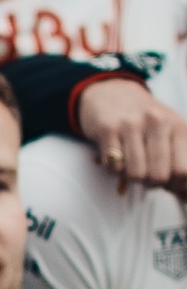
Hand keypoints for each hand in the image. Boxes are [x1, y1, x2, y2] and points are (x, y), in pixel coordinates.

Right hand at [74, 76, 186, 194]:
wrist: (113, 94)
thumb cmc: (145, 121)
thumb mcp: (170, 131)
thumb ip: (180, 160)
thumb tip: (185, 194)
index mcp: (178, 125)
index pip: (183, 171)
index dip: (176, 186)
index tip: (169, 185)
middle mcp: (158, 122)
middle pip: (159, 176)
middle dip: (152, 184)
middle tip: (148, 175)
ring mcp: (132, 124)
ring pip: (136, 174)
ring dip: (132, 178)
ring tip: (132, 166)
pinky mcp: (108, 129)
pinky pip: (114, 166)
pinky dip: (114, 169)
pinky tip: (117, 157)